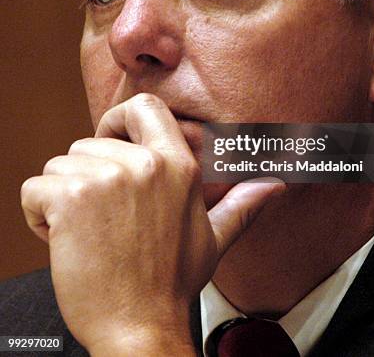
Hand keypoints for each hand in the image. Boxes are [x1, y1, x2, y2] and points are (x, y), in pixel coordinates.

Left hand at [21, 93, 284, 354]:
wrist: (138, 328)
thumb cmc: (170, 284)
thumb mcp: (213, 239)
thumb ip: (243, 205)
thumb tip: (275, 186)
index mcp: (176, 166)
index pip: (143, 106)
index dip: (119, 119)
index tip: (111, 142)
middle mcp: (144, 165)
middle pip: (88, 144)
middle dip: (84, 177)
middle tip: (101, 217)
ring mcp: (107, 179)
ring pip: (59, 167)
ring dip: (62, 199)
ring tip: (88, 233)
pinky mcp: (71, 199)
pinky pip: (35, 190)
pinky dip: (38, 216)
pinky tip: (64, 241)